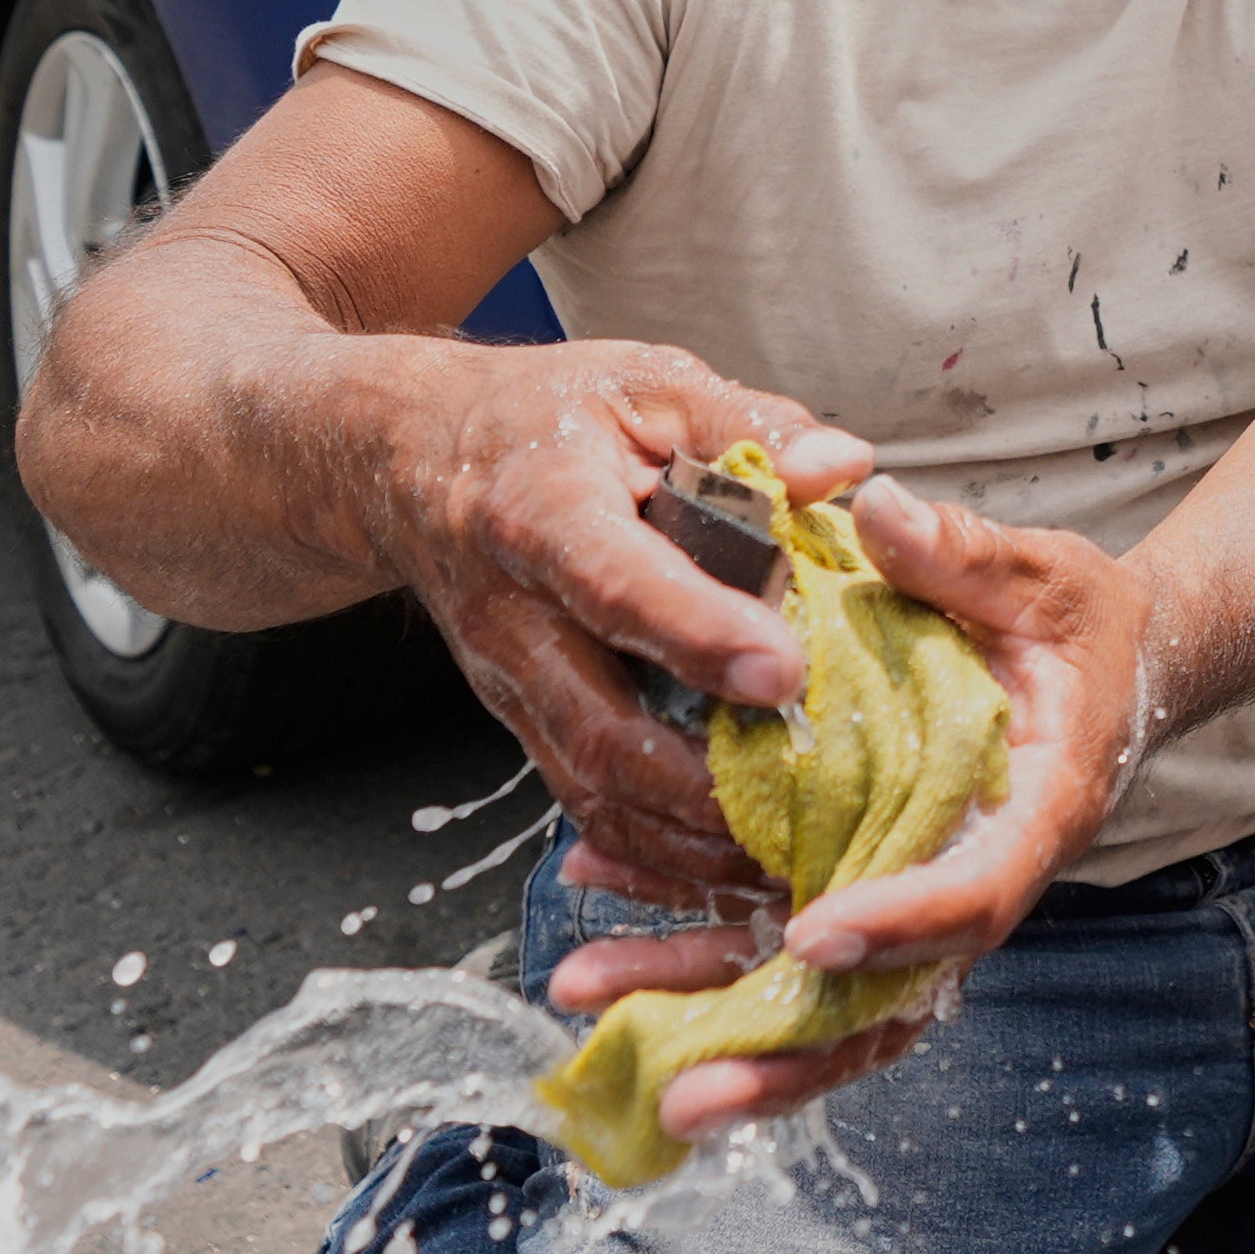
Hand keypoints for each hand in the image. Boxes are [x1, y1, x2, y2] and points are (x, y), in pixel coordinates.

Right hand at [353, 340, 872, 907]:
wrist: (410, 460)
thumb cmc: (545, 416)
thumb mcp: (646, 382)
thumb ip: (749, 424)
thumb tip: (844, 468)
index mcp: (541, 510)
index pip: (616, 582)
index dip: (697, 633)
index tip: (784, 671)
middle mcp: (514, 617)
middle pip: (601, 728)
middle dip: (707, 786)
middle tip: (812, 801)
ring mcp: (511, 685)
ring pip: (595, 791)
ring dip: (691, 844)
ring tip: (791, 860)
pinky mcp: (523, 725)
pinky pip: (588, 808)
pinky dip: (659, 857)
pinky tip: (734, 871)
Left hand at [541, 480, 1153, 1140]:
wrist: (1104, 668)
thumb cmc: (1079, 625)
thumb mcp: (1045, 577)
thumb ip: (967, 555)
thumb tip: (879, 510)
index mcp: (1037, 812)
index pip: (976, 891)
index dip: (902, 923)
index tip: (816, 932)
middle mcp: (974, 881)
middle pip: (884, 1001)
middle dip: (781, 1055)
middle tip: (683, 1087)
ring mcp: (913, 900)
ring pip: (816, 998)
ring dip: (701, 1011)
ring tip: (585, 994)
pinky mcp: (862, 888)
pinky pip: (777, 940)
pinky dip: (688, 929)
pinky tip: (596, 898)